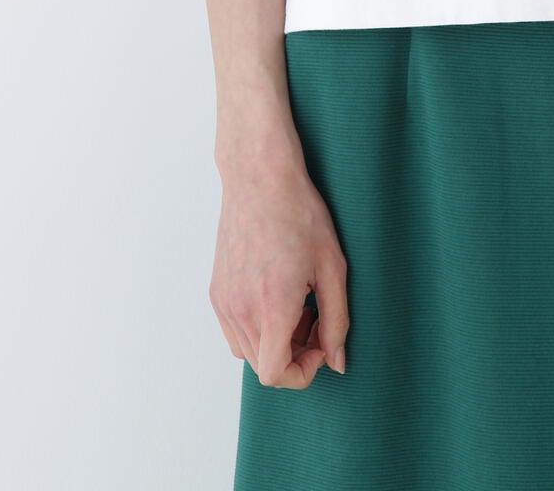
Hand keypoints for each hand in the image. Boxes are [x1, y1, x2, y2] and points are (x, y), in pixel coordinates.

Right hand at [209, 158, 349, 387]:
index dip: (303, 372)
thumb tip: (337, 362)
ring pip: (248, 351)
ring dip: (276, 343)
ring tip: (299, 303)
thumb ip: (337, 320)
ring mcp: (223, 302)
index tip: (322, 344)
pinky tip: (277, 294)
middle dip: (296, 354)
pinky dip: (257, 329)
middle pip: (264, 366)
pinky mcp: (216, 292)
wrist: (259, 177)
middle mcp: (240, 309)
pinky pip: (234, 331)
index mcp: (271, 305)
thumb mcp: (332, 266)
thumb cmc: (300, 214)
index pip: (275, 374)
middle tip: (317, 317)